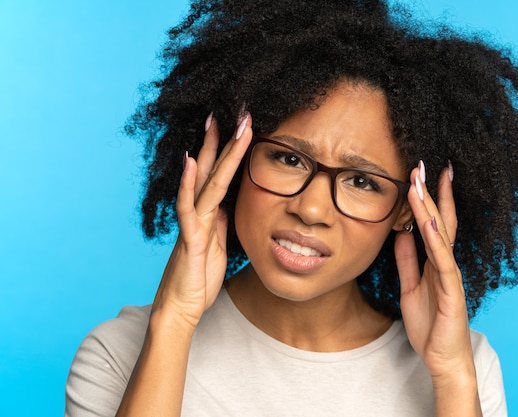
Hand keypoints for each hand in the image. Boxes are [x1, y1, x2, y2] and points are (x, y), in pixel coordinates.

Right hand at [151, 113, 252, 328]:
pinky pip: (189, 208)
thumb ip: (221, 222)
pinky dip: (189, 184)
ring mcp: (193, 223)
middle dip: (224, 139)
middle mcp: (200, 213)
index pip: (222, 176)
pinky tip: (190, 161)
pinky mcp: (191, 239)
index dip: (232, 151)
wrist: (181, 309)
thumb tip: (227, 203)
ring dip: (212, 151)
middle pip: (213, 169)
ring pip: (205, 181)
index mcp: (210, 214)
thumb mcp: (219, 246)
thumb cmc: (199, 279)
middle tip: (233, 109)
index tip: (243, 126)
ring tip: (216, 122)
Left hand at [394, 161, 474, 381]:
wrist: (443, 360)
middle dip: (433, 192)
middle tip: (425, 164)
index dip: (428, 199)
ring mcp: (451, 276)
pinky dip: (437, 240)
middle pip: (441, 221)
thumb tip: (401, 235)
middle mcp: (446, 264)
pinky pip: (443, 262)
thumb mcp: (411, 287)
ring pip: (441, 235)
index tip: (421, 174)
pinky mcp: (452, 292)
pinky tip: (430, 221)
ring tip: (424, 181)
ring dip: (432, 207)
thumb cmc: (430, 326)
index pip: (434, 224)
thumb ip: (408, 262)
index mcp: (437, 263)